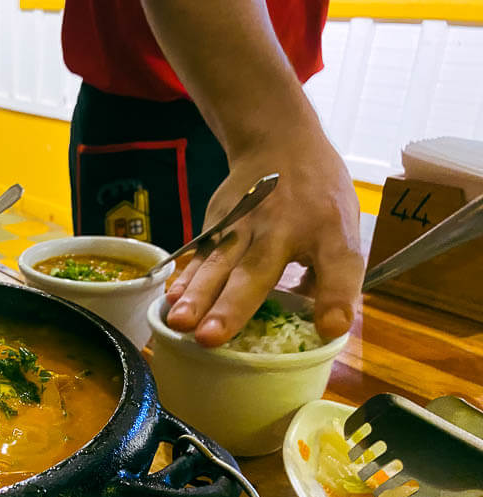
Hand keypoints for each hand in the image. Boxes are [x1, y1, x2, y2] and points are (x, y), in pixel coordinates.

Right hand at [164, 133, 364, 346]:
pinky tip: (171, 301)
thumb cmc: (318, 196)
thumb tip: (323, 327)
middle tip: (212, 338)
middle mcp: (283, 227)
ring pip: (218, 265)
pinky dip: (185, 279)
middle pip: (257, 272)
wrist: (279, 140)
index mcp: (328, 230)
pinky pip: (200, 255)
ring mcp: (244, 223)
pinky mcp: (217, 221)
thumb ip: (333, 277)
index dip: (336, 296)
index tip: (331, 328)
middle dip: (232, 307)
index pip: (339, 262)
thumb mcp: (344, 227)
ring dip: (198, 297)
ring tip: (181, 325)